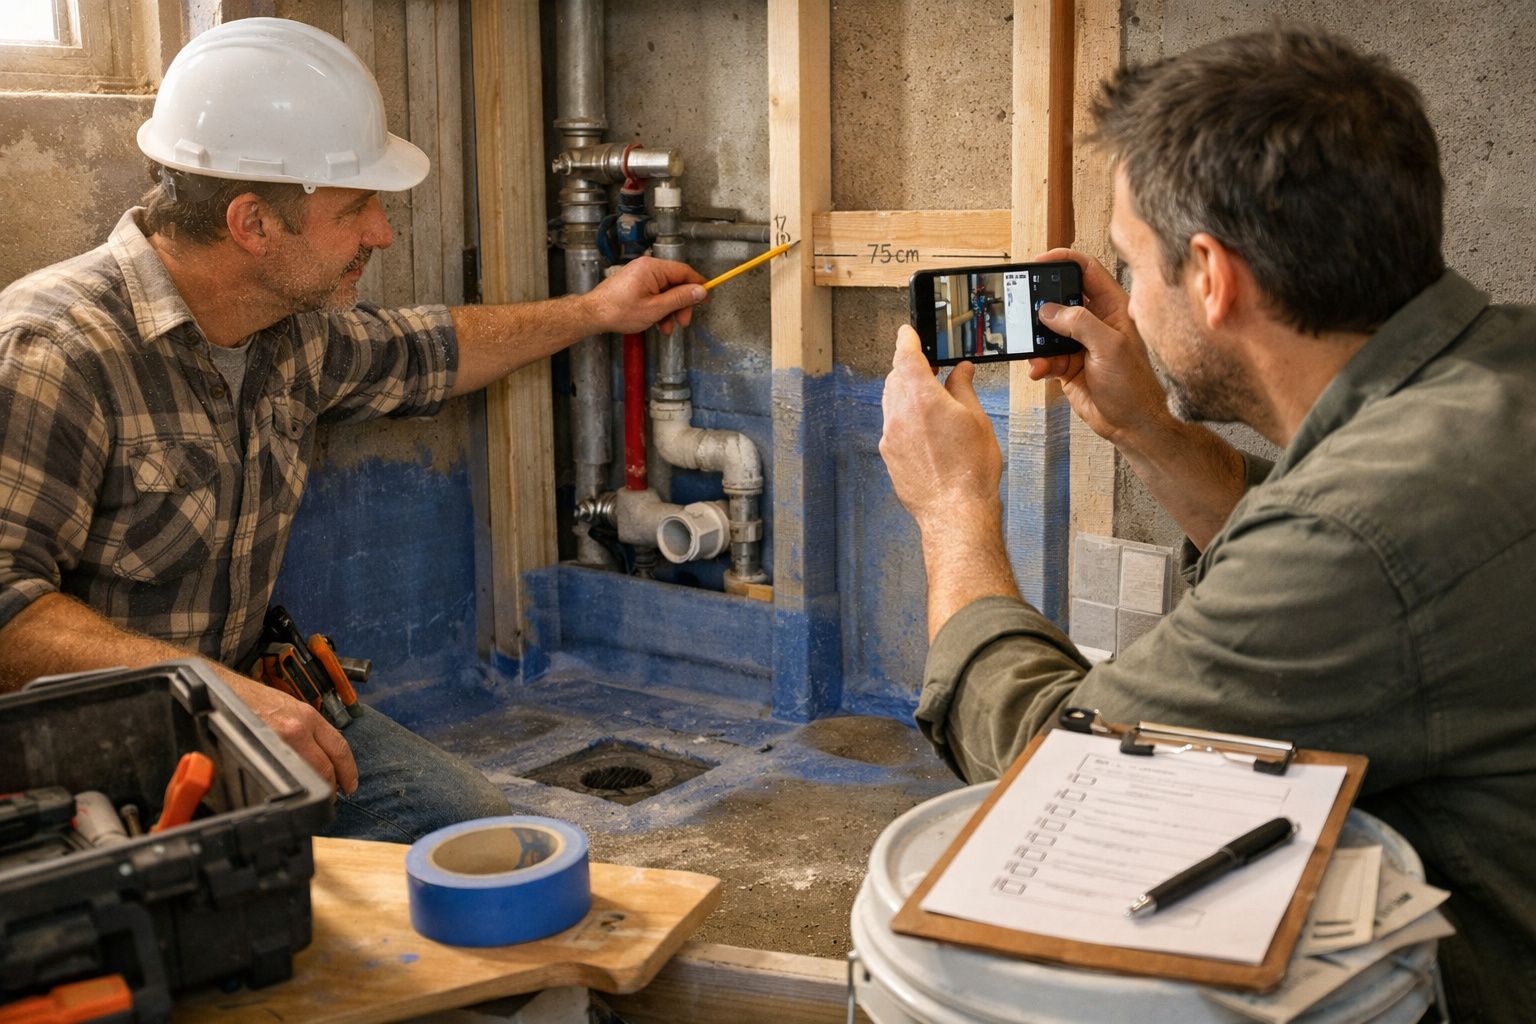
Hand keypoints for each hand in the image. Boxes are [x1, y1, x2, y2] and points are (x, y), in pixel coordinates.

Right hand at [223, 672, 358, 793]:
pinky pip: (284, 776)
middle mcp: (298, 728)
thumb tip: (322, 754)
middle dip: (333, 787)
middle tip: (335, 797)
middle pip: (327, 767)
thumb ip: (308, 729)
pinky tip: (293, 793)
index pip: (339, 747)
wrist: (224, 690)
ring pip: (308, 775)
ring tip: (316, 797)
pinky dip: (293, 787)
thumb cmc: (255, 699)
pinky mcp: (260, 751)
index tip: (350, 783)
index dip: (348, 770)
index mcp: (308, 716)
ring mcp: (279, 741)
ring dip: (316, 790)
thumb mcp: (290, 707)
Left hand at [583, 256, 707, 335]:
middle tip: (683, 321)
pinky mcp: (635, 284)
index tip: (706, 298)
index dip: (697, 286)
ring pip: (665, 291)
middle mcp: (647, 267)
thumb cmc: (618, 311)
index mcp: (653, 268)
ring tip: (666, 328)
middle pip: (675, 283)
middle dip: (681, 304)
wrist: (592, 315)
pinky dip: (659, 308)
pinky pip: (654, 293)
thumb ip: (680, 299)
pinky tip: (657, 323)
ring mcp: (640, 275)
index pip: (684, 272)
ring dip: (669, 310)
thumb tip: (700, 291)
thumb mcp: (655, 309)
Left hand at [879, 325, 1002, 529]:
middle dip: (909, 368)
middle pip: (896, 377)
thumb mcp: (976, 420)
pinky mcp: (888, 455)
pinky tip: (926, 427)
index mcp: (921, 398)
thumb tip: (960, 371)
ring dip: (907, 393)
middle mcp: (899, 414)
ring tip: (931, 398)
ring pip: (892, 401)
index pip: (906, 356)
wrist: (955, 512)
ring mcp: (890, 436)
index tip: (907, 332)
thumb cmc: (970, 472)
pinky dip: (905, 417)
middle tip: (930, 366)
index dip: (907, 340)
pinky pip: (893, 425)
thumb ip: (963, 388)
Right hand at [1024, 248, 1172, 446]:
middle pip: (1061, 297)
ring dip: (1036, 340)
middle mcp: (1095, 321)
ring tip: (1035, 352)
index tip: (1039, 262)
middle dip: (1041, 303)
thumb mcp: (1109, 347)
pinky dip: (1038, 363)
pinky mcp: (1067, 364)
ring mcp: (1079, 343)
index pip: (1086, 270)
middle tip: (1024, 308)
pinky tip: (1039, 371)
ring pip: (1047, 329)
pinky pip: (1044, 356)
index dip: (1063, 260)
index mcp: (1112, 307)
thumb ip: (1079, 323)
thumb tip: (1049, 310)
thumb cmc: (1134, 385)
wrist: (1131, 424)